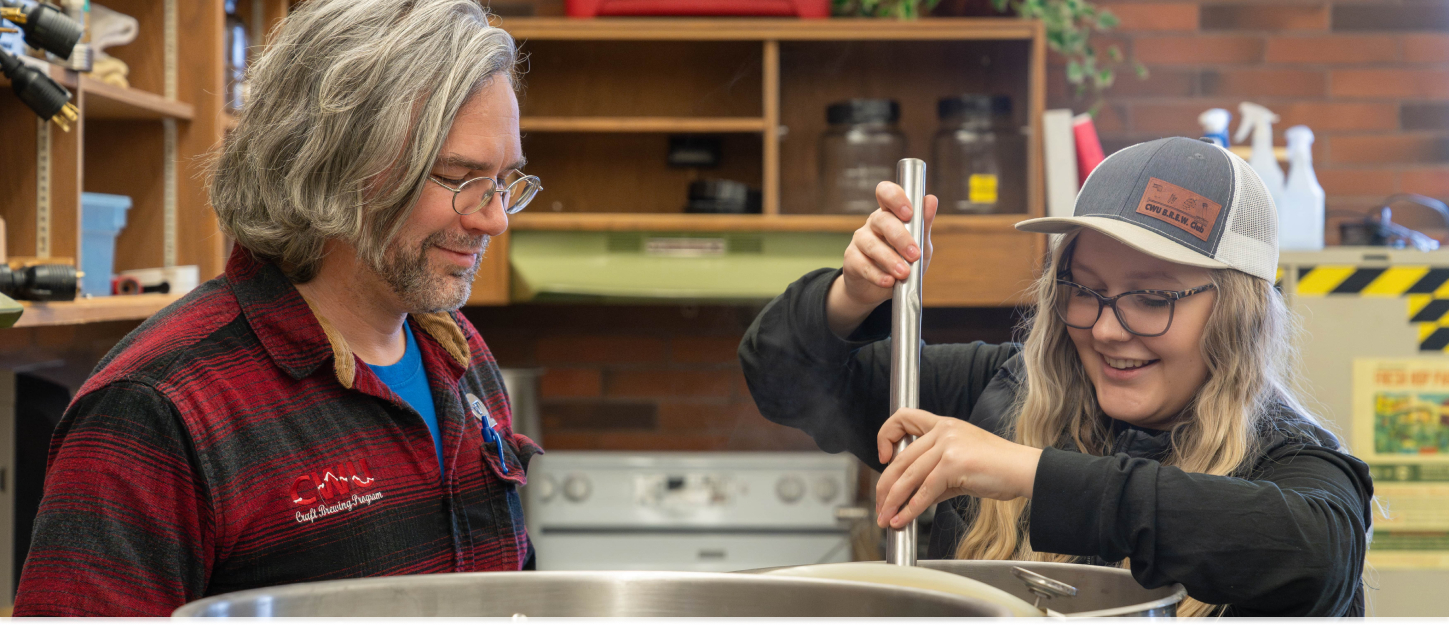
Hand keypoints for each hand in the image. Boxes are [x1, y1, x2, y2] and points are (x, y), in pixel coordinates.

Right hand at [825, 182, 937, 335]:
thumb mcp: (920, 244)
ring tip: (903, 273)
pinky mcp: (851, 260)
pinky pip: (862, 265)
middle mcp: (874, 223)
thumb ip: (924, 224)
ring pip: (871, 244)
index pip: (886, 193)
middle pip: (882, 220)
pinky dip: (877, 275)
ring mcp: (860, 240)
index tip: (909, 214)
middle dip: (900, 237)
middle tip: (914, 254)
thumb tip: (931, 200)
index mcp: (891, 213)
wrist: (881, 290)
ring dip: (889, 259)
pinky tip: (888, 281)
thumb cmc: (903, 261)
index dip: (896, 198)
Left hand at [874, 408, 1042, 529]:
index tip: (883, 457)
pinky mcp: (954, 463)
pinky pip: (925, 490)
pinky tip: (904, 519)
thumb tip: (912, 499)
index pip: (904, 417)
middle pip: (901, 458)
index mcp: (943, 425)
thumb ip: (934, 479)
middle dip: (885, 486)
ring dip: (893, 501)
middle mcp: (943, 430)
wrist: (1024, 471)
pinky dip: (911, 509)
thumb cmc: (998, 468)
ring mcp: (948, 445)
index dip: (886, 435)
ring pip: (908, 476)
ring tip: (886, 518)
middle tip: (880, 506)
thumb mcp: (959, 468)